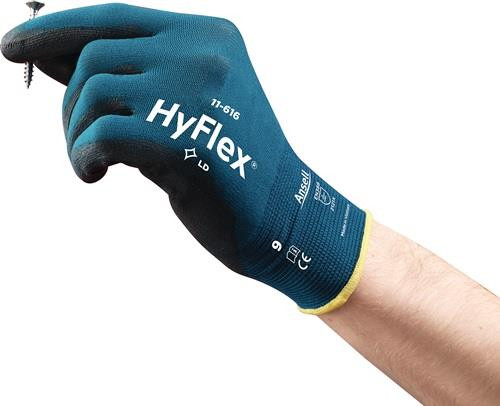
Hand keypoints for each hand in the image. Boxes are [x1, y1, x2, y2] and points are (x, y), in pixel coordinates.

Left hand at [2, 3, 369, 313]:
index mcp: (208, 37)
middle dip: (71, 102)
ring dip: (75, 133)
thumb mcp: (183, 108)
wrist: (282, 214)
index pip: (114, 17)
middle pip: (96, 56)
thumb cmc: (229, 164)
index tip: (13, 47)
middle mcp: (203, 53)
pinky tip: (93, 175)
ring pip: (93, 93)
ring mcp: (195, 93)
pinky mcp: (183, 140)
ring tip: (91, 163)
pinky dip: (83, 156)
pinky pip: (102, 134)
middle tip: (79, 141)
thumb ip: (129, 79)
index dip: (56, 29)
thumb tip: (49, 56)